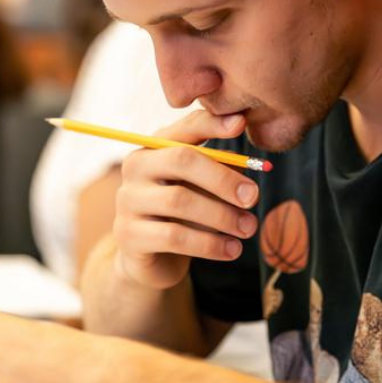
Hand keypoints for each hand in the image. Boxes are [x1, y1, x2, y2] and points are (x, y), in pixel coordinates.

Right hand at [113, 111, 259, 289]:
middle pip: (181, 160)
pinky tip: (232, 249)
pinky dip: (209, 244)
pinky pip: (174, 236)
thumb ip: (222, 171)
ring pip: (179, 200)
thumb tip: (252, 165)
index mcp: (155, 147)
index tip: (241, 124)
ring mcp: (128, 201)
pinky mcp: (129, 235)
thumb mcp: (202, 188)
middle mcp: (136, 168)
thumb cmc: (183, 215)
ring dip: (221, 215)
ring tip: (248, 228)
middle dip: (222, 178)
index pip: (184, 128)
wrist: (152, 259)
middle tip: (252, 197)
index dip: (211, 123)